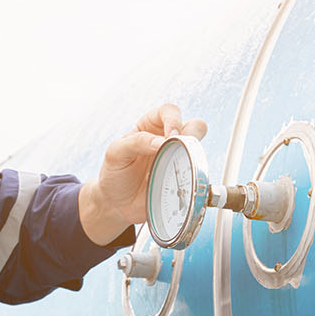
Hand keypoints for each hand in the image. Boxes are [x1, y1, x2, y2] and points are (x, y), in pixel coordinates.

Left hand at [78, 103, 206, 245]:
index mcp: (150, 126)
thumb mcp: (116, 153)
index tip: (170, 137)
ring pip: (199, 148)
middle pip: (194, 126)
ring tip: (178, 168)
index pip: (169, 111)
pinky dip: (193, 176)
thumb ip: (136, 142)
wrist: (117, 204)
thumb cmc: (115, 173)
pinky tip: (178, 184)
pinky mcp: (183, 177)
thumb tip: (161, 142)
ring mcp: (178, 159)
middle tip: (179, 151)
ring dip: (193, 156)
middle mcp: (167, 140)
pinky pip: (198, 173)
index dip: (174, 120)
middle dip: (191, 135)